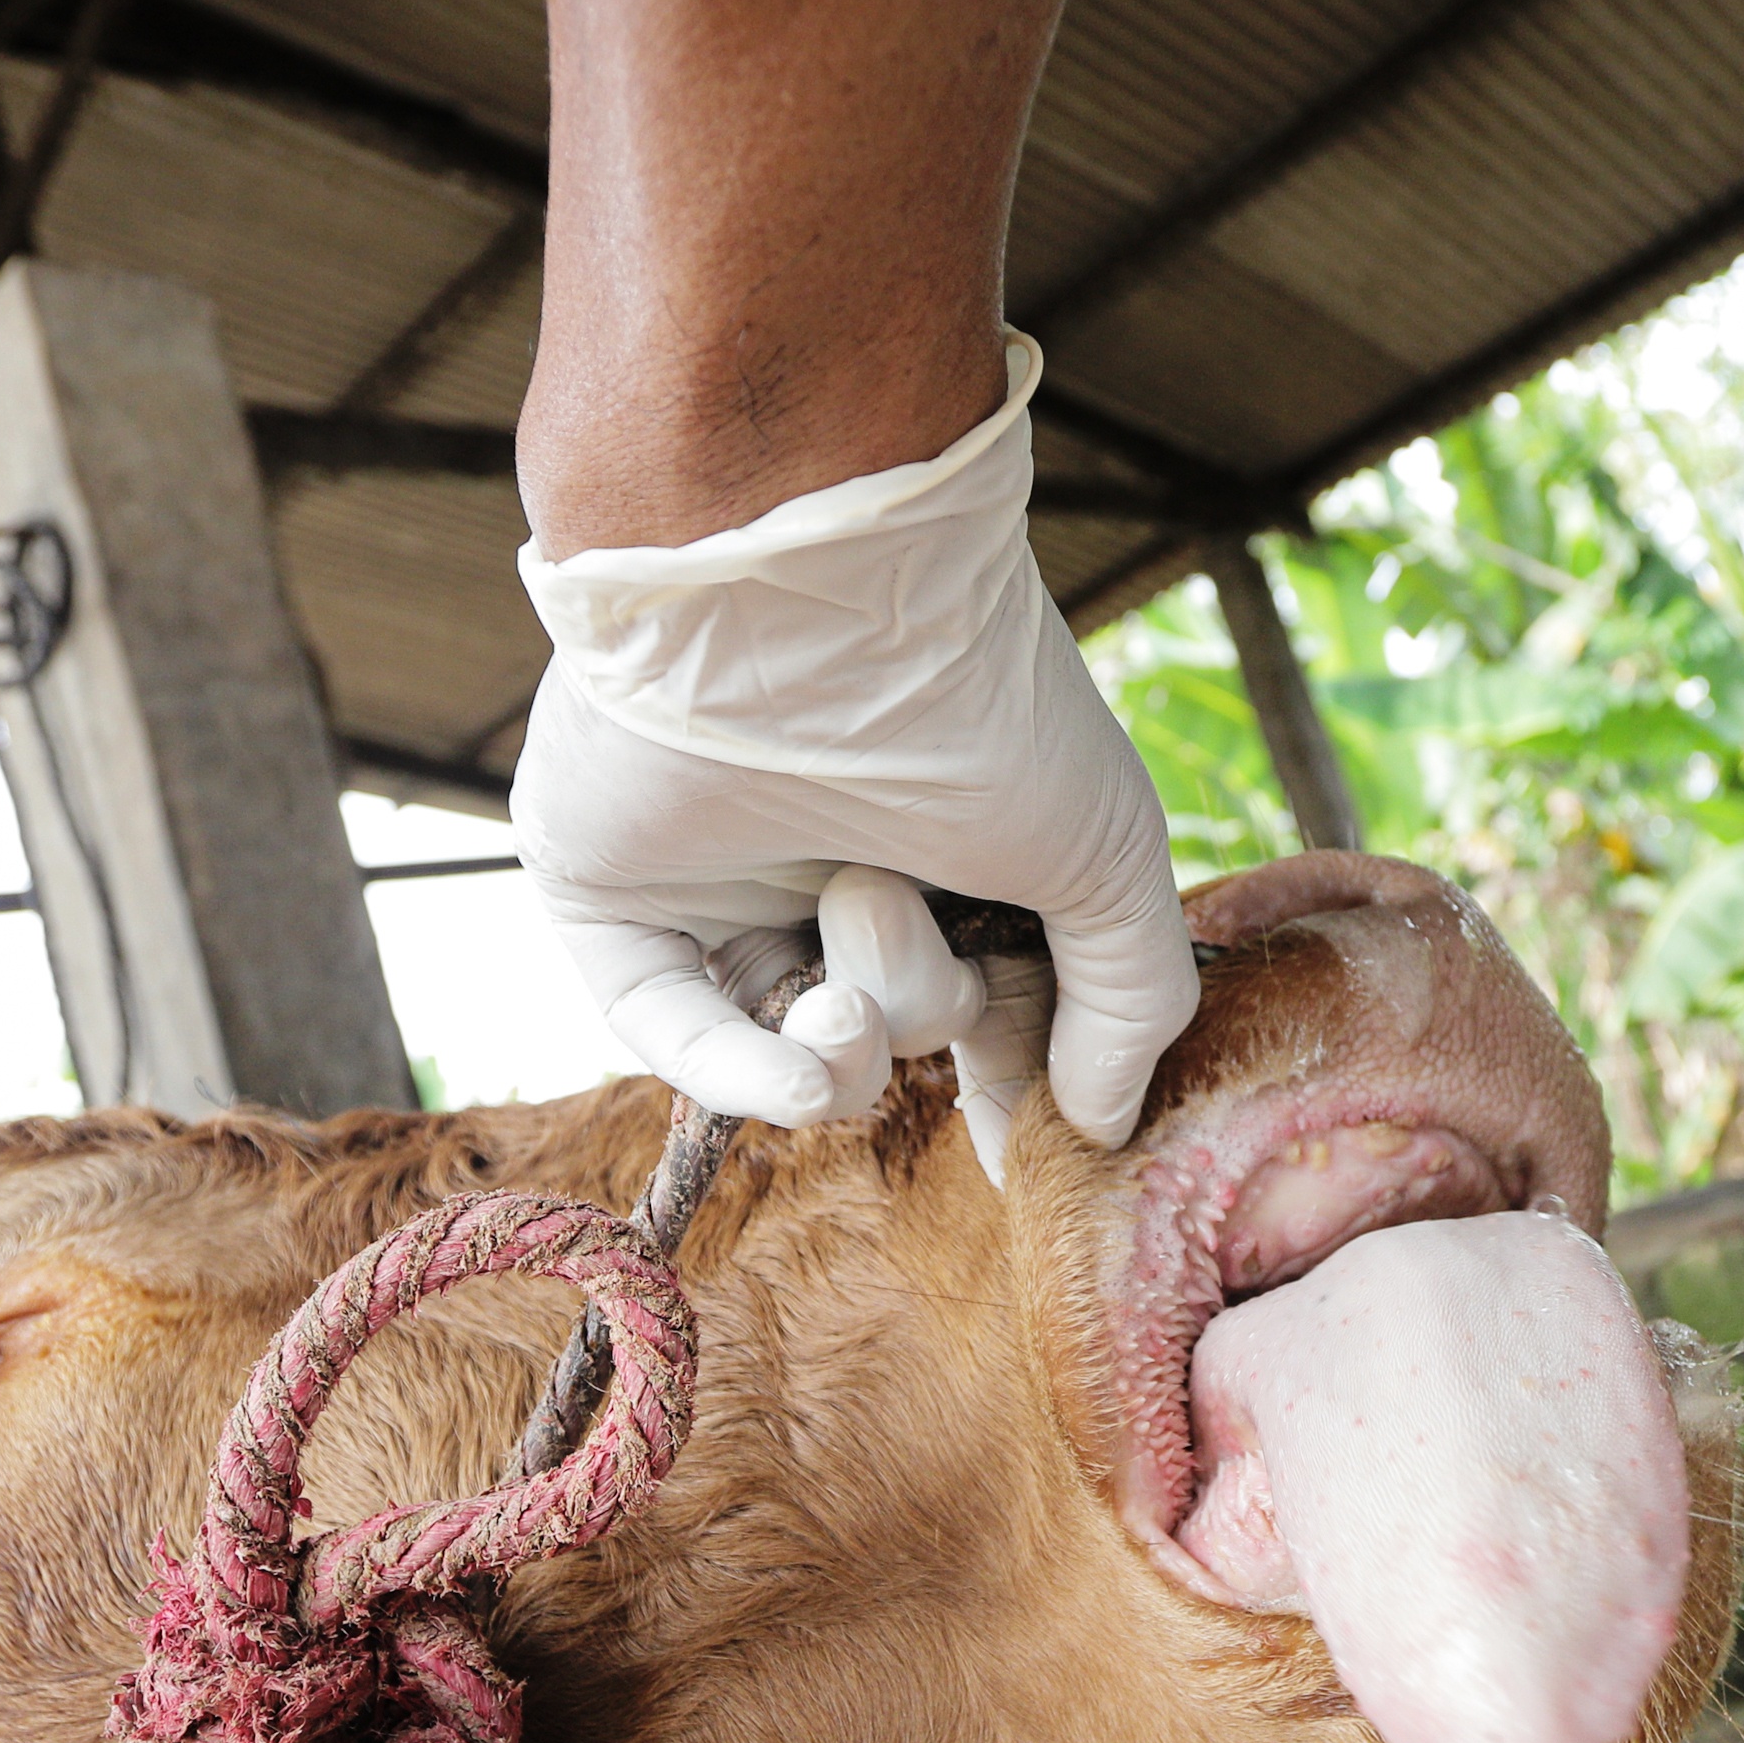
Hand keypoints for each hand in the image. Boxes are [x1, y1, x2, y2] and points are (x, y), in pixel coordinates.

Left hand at [512, 336, 1196, 1181]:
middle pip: (892, 1031)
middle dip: (923, 1006)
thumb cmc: (978, 706)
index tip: (1042, 1145)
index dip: (1011, 1073)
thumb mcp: (1106, 858)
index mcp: (944, 842)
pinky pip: (672, 1033)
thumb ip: (1128, 999)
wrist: (812, 597)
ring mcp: (720, 879)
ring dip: (843, 1033)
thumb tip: (1102, 1123)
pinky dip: (741, 1074)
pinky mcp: (615, 891)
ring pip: (790, 1043)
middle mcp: (831, 858)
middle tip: (913, 905)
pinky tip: (799, 1079)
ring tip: (849, 927)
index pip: (978, 1003)